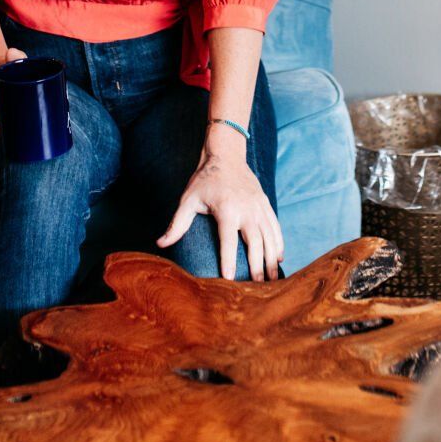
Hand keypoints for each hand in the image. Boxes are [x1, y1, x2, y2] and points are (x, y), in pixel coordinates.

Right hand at [0, 47, 27, 136]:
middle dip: (12, 103)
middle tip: (29, 102)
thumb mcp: (11, 62)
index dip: (11, 87)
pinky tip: (16, 125)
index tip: (24, 89)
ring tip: (24, 113)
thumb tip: (12, 53)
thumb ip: (15, 57)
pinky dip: (6, 129)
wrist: (1, 83)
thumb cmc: (10, 72)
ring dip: (9, 117)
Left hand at [158, 138, 284, 281]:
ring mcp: (259, 207)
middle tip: (258, 286)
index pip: (228, 241)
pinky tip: (280, 257)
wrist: (226, 155)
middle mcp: (246, 209)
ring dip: (272, 259)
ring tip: (273, 278)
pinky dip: (279, 243)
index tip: (230, 279)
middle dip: (257, 266)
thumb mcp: (188, 200)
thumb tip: (161, 243)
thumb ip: (177, 224)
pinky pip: (275, 227)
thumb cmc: (204, 180)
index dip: (228, 260)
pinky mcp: (265, 204)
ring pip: (270, 237)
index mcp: (227, 209)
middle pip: (255, 243)